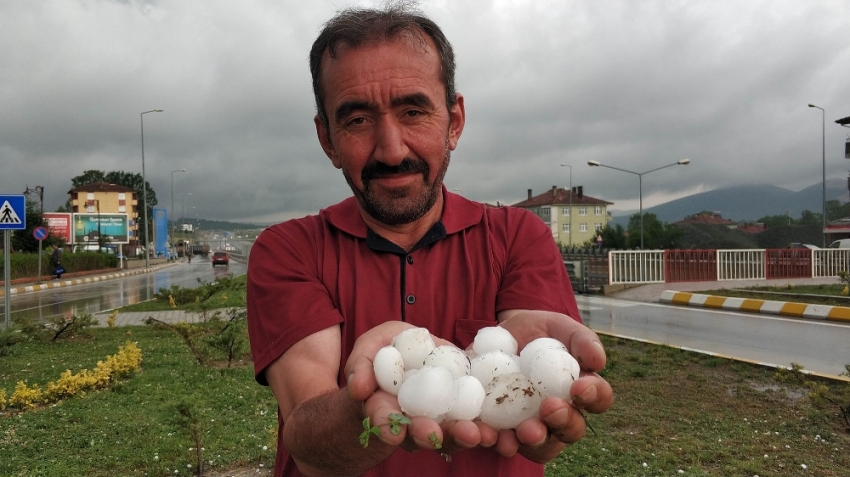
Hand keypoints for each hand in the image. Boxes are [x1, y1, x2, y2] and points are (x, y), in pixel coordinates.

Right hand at [346, 322, 485, 452]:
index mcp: (385, 408)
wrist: (413, 356)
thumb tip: (360, 388)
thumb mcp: (368, 349)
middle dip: (427, 434)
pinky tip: (496, 429)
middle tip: (435, 434)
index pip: (383, 419)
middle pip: (419, 433)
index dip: (386, 425)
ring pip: (450, 434)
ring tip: (476, 435)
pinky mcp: (464, 412)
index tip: (392, 433)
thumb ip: (361, 365)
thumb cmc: (385, 351)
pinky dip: (485, 428)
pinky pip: (475, 423)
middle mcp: (412, 422)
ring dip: (462, 436)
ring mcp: (440, 420)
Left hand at [493, 309, 613, 461]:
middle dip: (563, 422)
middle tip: (550, 408)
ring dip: (533, 440)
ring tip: (524, 431)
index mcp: (579, 391)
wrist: (495, 338)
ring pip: (539, 446)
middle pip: (571, 430)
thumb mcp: (558, 326)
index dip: (594, 396)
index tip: (580, 386)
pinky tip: (486, 433)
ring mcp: (530, 427)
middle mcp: (558, 416)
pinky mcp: (500, 430)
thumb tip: (598, 361)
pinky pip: (500, 443)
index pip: (598, 399)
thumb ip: (581, 339)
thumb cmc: (536, 332)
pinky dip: (494, 441)